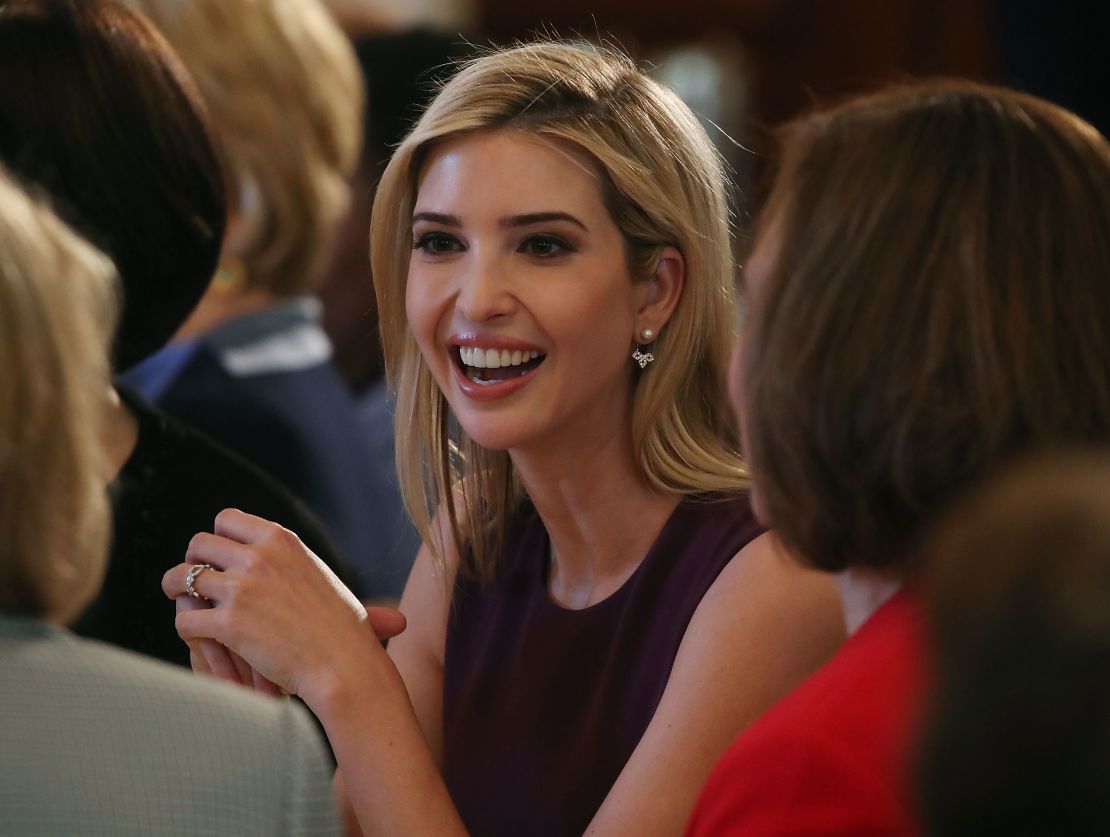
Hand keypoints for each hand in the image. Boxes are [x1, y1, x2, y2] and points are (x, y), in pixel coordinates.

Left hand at [163, 509, 406, 705]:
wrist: (343, 662)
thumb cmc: (340, 626)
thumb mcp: (317, 573)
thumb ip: (287, 560)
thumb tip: (270, 556)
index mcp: (281, 540)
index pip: (227, 519)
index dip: (218, 538)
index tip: (218, 555)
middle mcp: (258, 557)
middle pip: (199, 543)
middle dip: (194, 560)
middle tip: (195, 578)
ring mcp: (240, 589)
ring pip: (182, 577)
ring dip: (176, 588)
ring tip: (180, 599)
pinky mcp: (228, 624)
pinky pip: (185, 619)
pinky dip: (188, 628)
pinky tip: (199, 634)